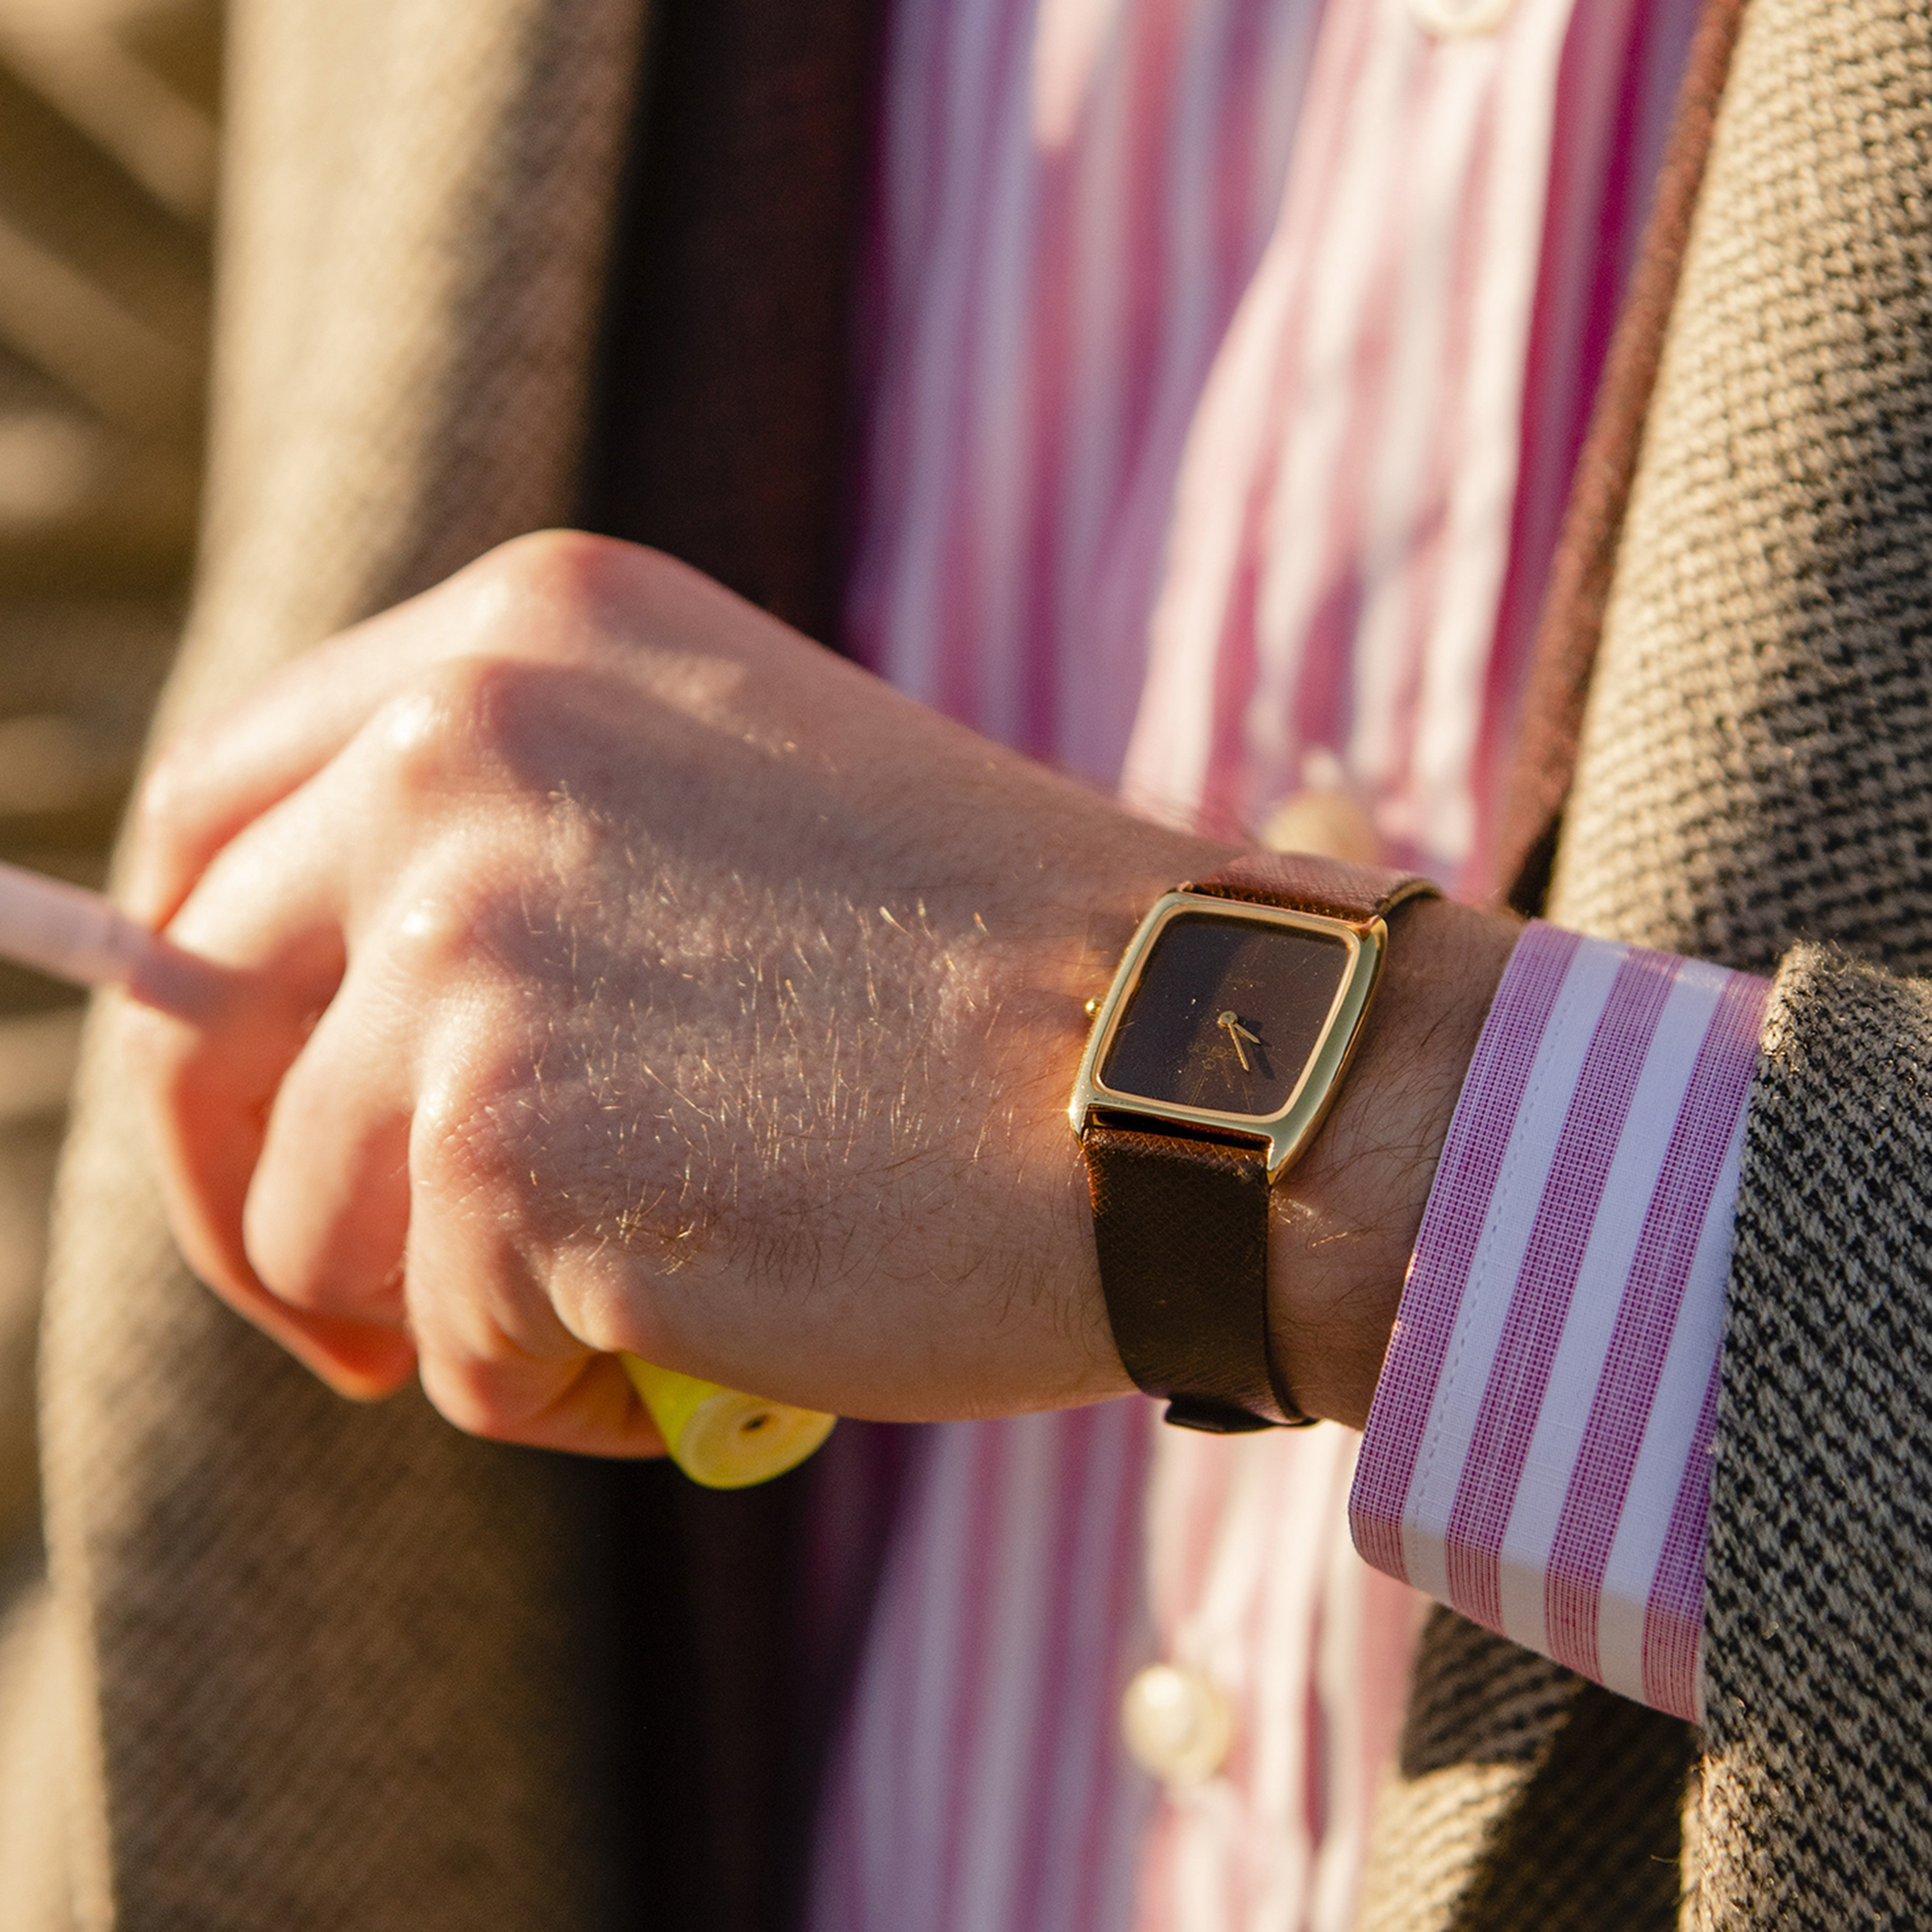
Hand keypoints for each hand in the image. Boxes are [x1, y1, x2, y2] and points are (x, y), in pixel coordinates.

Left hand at [122, 531, 1515, 1454]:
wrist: (1206, 1071)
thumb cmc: (1002, 976)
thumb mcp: (727, 808)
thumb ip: (517, 858)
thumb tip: (325, 1025)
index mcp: (524, 639)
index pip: (215, 811)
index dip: (208, 988)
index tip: (265, 1112)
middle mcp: (461, 751)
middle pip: (199, 1024)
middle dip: (249, 1198)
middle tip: (353, 1311)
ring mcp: (470, 943)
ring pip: (306, 1218)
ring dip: (452, 1306)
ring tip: (643, 1306)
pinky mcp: (509, 1146)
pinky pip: (444, 1345)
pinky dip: (556, 1389)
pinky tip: (714, 1341)